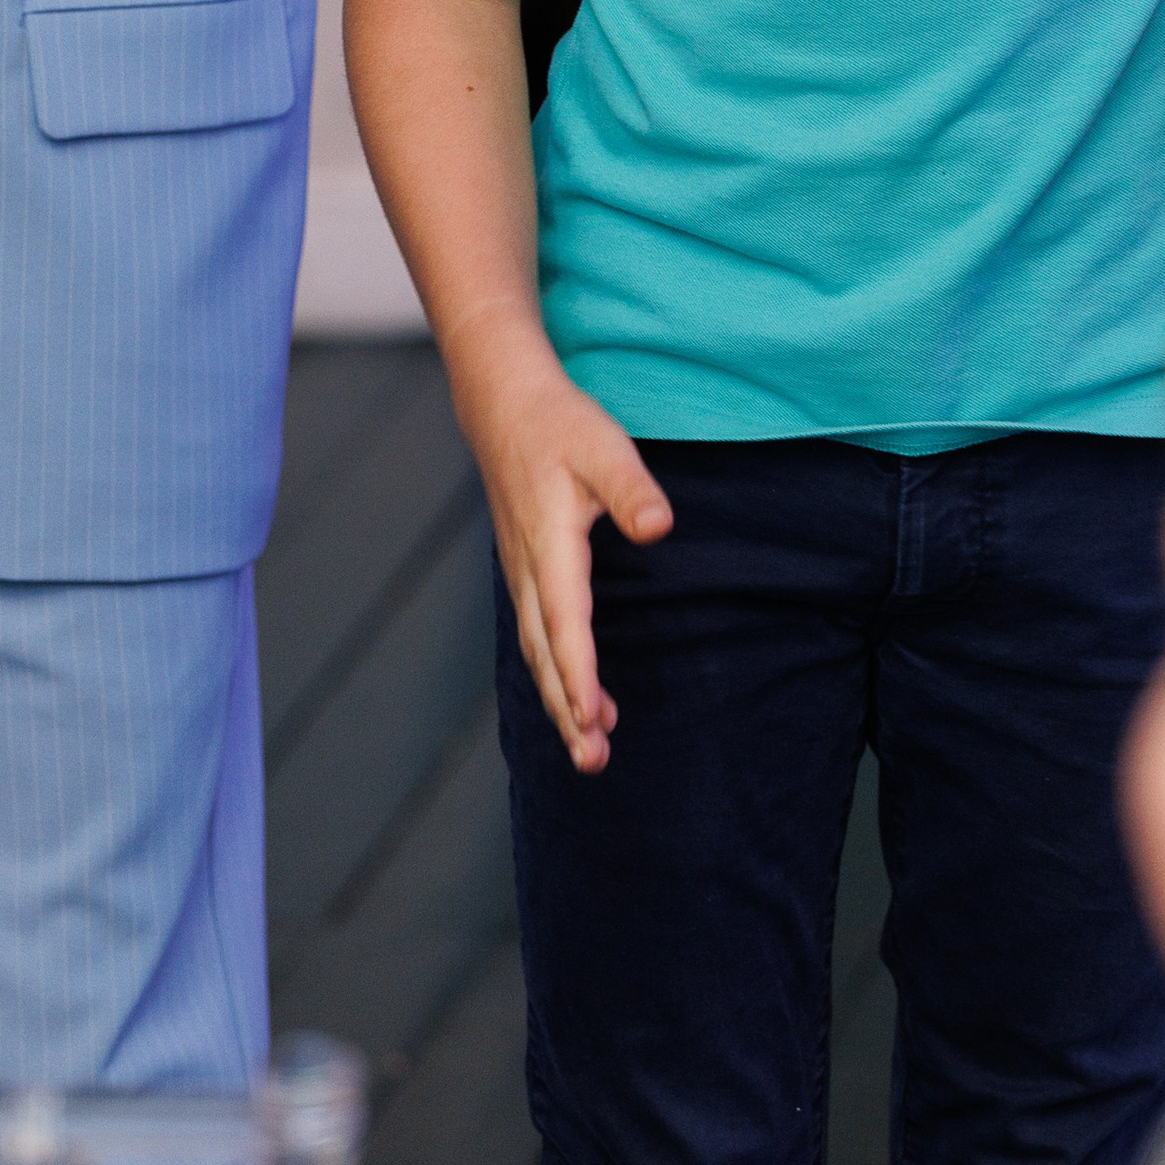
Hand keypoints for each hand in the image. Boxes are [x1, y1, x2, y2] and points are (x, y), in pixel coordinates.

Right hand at [449, 316, 669, 773]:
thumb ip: (632, 489)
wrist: (503, 402)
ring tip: (590, 745)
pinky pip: (536, 634)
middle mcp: (529, 569)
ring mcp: (522, 571)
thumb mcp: (603, 446)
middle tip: (593, 762)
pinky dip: (554, 671)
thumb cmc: (558, 423)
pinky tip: (577, 693)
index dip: (578, 678)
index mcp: (550, 546)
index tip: (591, 723)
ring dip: (560, 699)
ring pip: (538, 649)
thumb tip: (661, 527)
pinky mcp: (525, 567)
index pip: (566, 626)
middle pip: (546, 655)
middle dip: (566, 712)